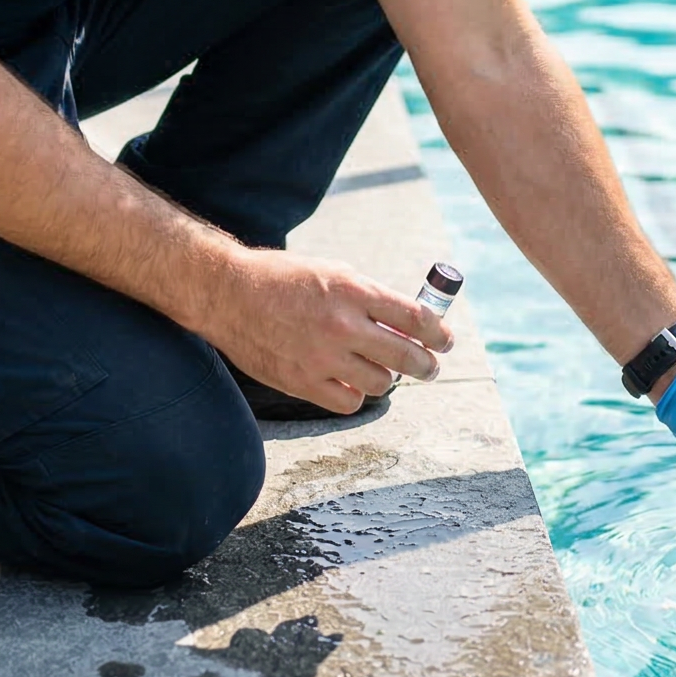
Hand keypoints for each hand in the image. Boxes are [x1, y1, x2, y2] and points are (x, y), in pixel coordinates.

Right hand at [202, 249, 450, 413]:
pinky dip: (354, 395)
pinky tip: (349, 382)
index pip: (415, 318)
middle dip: (426, 364)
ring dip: (385, 377)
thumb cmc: (285, 279)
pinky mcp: (302, 382)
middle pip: (406, 357)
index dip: (438, 333)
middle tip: (430, 366)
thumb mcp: (334, 273)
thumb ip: (370, 298)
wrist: (230, 294)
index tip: (445, 341)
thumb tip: (409, 322)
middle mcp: (342, 326)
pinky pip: (348, 403)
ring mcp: (322, 357)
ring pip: (380, 383)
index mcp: (353, 291)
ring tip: (380, 369)